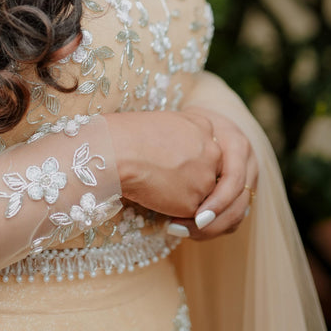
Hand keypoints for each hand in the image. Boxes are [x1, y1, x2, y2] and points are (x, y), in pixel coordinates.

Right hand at [108, 107, 222, 218]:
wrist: (118, 151)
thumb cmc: (130, 132)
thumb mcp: (164, 120)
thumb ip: (182, 134)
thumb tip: (178, 149)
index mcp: (204, 127)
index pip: (204, 147)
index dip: (186, 155)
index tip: (168, 156)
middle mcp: (212, 153)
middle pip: (207, 170)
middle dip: (189, 175)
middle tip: (162, 172)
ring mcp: (204, 179)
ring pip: (199, 192)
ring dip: (181, 192)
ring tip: (155, 182)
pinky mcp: (193, 203)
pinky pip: (187, 210)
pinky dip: (172, 207)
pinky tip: (154, 194)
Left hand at [164, 107, 257, 240]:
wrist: (204, 121)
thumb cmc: (186, 125)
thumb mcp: (186, 129)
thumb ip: (184, 148)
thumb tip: (164, 176)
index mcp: (237, 145)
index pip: (234, 180)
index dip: (216, 203)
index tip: (194, 218)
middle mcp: (248, 162)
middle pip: (239, 203)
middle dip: (211, 223)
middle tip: (179, 228)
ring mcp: (249, 178)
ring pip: (238, 214)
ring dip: (210, 229)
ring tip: (178, 229)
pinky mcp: (243, 190)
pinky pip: (233, 215)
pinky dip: (213, 226)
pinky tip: (188, 227)